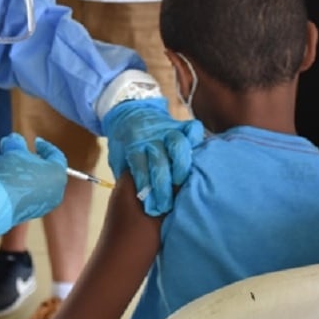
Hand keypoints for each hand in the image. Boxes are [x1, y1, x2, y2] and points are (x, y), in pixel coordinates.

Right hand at [0, 133, 66, 253]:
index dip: (45, 147)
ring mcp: (45, 205)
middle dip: (34, 161)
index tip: (35, 142)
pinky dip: (22, 188)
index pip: (56, 156)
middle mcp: (56, 192)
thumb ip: (16, 143)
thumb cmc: (10, 175)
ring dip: (27, 175)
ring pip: (39, 185)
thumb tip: (14, 140)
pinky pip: (30, 196)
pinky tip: (8, 183)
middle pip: (48, 171)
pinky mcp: (32, 214)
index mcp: (58, 174)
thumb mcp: (14, 151)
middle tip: (21, 154)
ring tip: (10, 167)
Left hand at [102, 97, 203, 215]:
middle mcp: (150, 136)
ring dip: (181, 166)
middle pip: (159, 160)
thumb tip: (143, 201)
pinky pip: (192, 129)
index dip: (144, 185)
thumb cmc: (125, 144)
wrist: (128, 113)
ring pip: (178, 144)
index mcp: (132, 145)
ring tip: (182, 182)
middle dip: (163, 185)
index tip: (149, 205)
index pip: (139, 165)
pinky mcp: (179, 125)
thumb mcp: (119, 159)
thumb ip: (127, 176)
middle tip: (167, 205)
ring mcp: (166, 129)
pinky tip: (200, 156)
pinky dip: (197, 140)